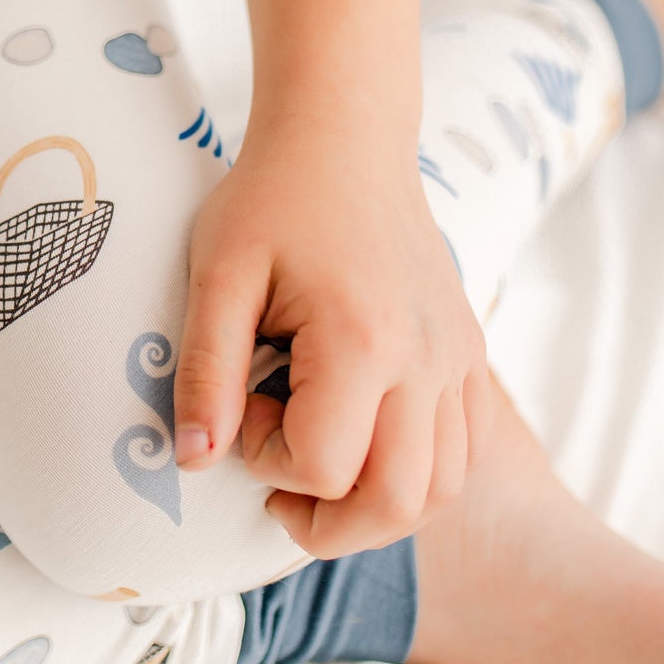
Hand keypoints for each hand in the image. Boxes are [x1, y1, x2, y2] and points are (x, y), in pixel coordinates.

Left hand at [171, 124, 487, 557]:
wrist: (345, 138)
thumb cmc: (271, 199)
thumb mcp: (216, 277)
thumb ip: (205, 372)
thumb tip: (195, 459)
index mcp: (362, 342)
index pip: (323, 467)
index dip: (266, 462)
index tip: (241, 408)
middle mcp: (427, 361)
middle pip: (398, 505)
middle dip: (328, 524)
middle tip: (276, 489)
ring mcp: (458, 361)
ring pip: (443, 491)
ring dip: (377, 507)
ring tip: (317, 462)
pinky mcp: (469, 355)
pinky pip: (466, 451)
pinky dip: (418, 474)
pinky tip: (363, 437)